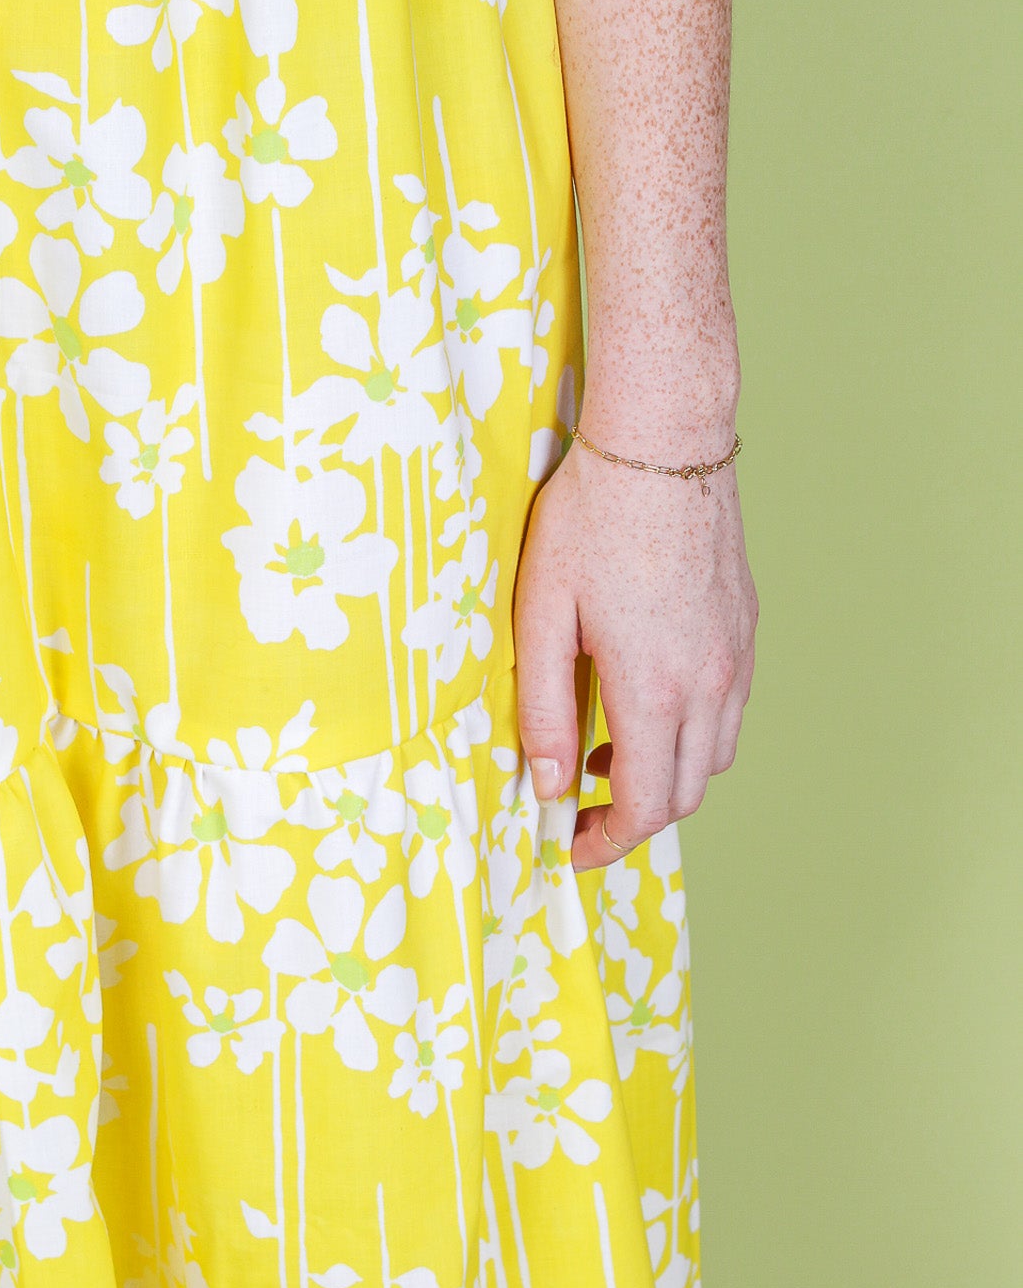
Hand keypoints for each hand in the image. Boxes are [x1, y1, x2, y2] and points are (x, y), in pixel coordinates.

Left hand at [512, 440, 757, 869]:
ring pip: (716, 754)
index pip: (647, 807)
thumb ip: (542, 707)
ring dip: (668, 774)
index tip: (571, 844)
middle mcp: (710, 683)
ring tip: (609, 752)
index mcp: (654, 688)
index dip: (608, 842)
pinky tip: (647, 699)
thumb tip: (547, 783)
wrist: (663, 443)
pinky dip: (692, 731)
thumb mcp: (541, 615)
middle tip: (582, 808)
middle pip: (687, 793)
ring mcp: (736, 655)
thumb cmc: (591, 520)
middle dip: (636, 817)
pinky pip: (729, 708)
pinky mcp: (745, 627)